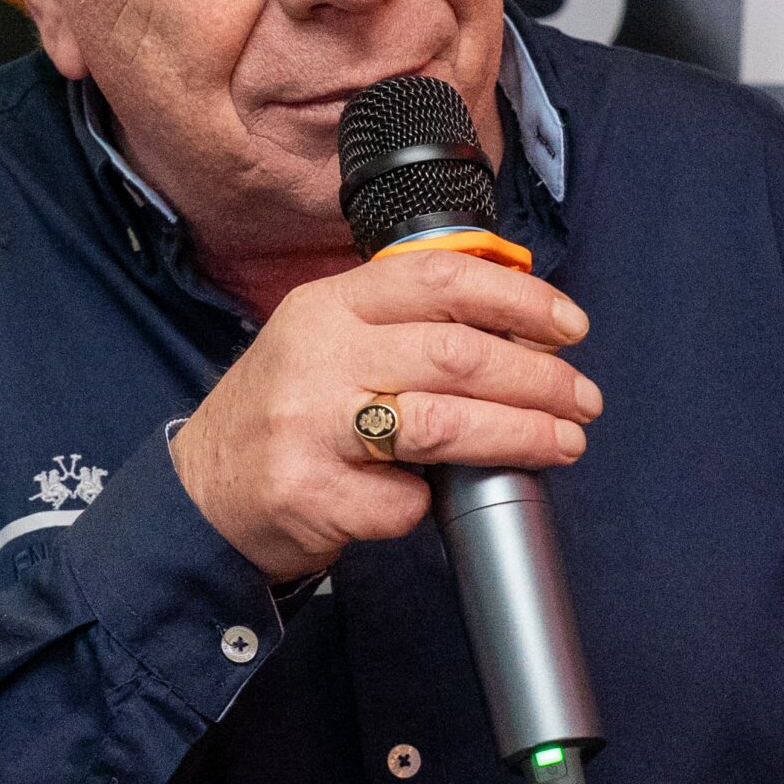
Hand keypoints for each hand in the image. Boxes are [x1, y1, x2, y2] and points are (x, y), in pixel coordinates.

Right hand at [170, 250, 598, 580]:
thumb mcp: (325, 339)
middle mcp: (318, 355)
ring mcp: (311, 425)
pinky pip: (404, 503)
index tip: (568, 325)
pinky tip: (438, 502)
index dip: (517, 298)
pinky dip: (432, 506)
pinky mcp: (312, 493)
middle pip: (456, 354)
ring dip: (520, 435)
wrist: (201, 494)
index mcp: (327, 304)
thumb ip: (400, 323)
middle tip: (581, 398)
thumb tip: (516, 327)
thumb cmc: (285, 413)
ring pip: (444, 424)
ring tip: (564, 442)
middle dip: (538, 377)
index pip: (438, 278)